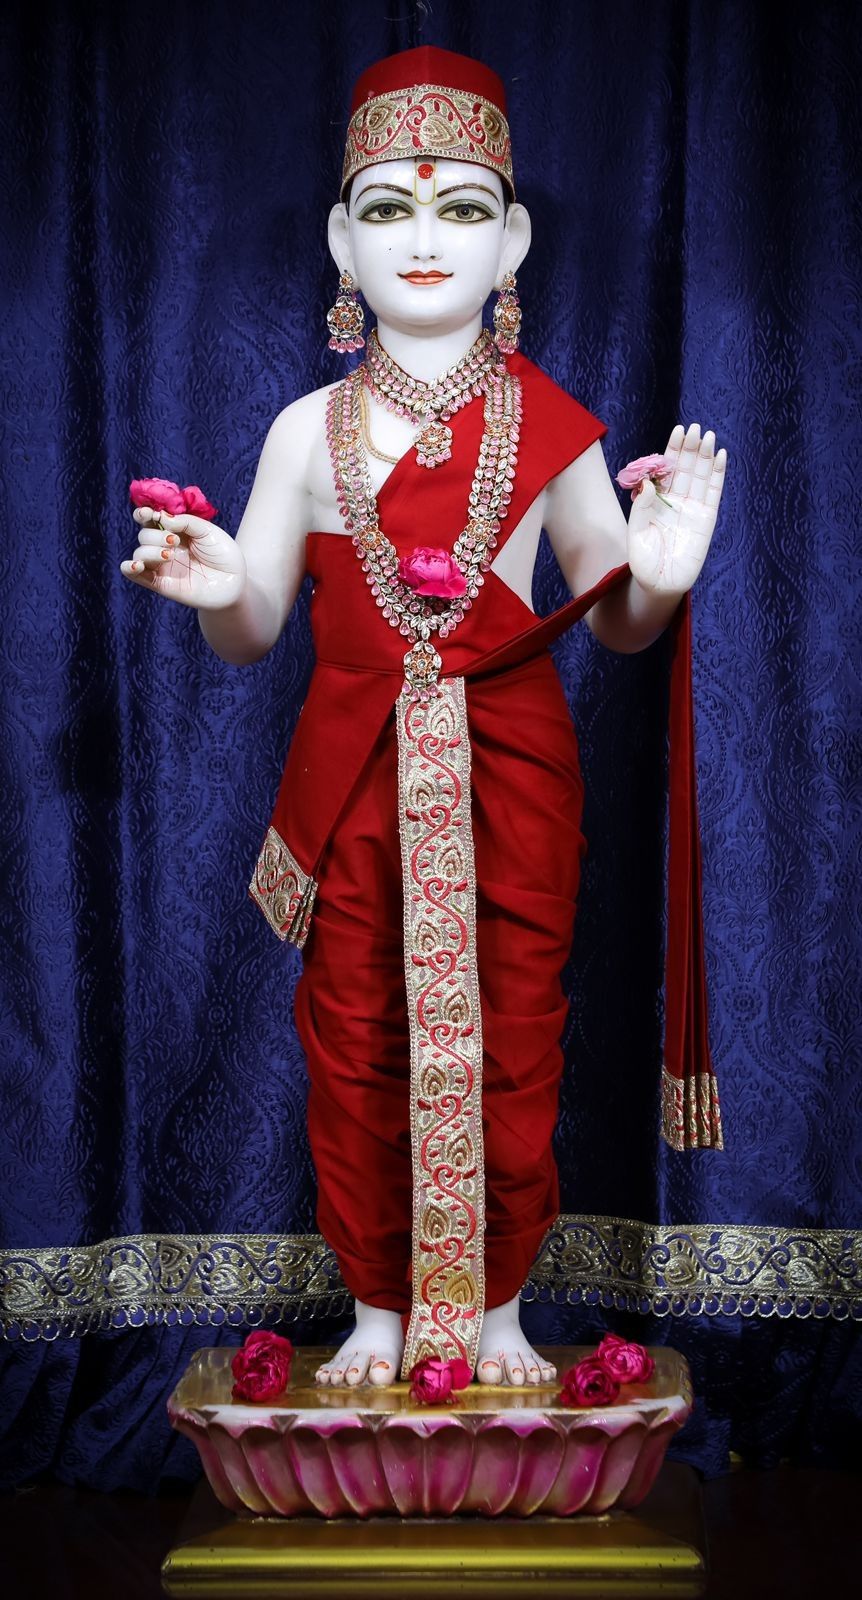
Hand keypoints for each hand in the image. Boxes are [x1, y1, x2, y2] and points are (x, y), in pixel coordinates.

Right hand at [120, 506, 246, 608]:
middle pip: (144, 535)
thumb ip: (185, 522)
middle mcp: (165, 547)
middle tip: (174, 540)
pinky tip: (136, 565)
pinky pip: (136, 576)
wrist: (234, 583)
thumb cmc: (223, 555)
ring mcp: (162, 566)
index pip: (150, 519)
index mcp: (175, 531)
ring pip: (140, 553)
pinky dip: (130, 568)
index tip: (149, 513)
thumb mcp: (208, 531)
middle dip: (155, 535)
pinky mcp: (161, 583)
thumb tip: (161, 517)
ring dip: (150, 551)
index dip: (144, 514)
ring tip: (170, 555)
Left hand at [626, 423, 726, 595]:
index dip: (672, 450)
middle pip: (686, 468)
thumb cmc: (643, 562)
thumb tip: (647, 482)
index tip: (678, 431)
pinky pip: (714, 493)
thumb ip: (641, 508)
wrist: (660, 585)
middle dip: (690, 447)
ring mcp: (693, 508)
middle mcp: (676, 501)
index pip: (667, 469)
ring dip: (705, 455)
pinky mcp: (707, 519)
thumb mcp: (636, 534)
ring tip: (709, 435)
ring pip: (701, 476)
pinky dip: (718, 474)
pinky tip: (721, 456)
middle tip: (695, 427)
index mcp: (657, 501)